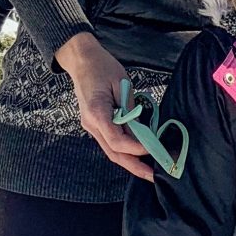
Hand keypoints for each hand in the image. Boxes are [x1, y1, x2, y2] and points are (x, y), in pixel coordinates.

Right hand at [56, 32, 152, 180]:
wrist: (81, 59)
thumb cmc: (103, 67)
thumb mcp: (122, 85)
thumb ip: (130, 110)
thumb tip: (143, 132)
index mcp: (96, 112)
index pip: (117, 140)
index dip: (136, 148)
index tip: (153, 148)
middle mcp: (90, 123)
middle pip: (113, 153)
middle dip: (134, 166)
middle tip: (154, 176)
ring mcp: (90, 125)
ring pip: (111, 150)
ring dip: (130, 161)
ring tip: (149, 169)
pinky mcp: (94, 124)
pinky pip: (110, 141)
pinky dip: (125, 150)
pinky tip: (138, 153)